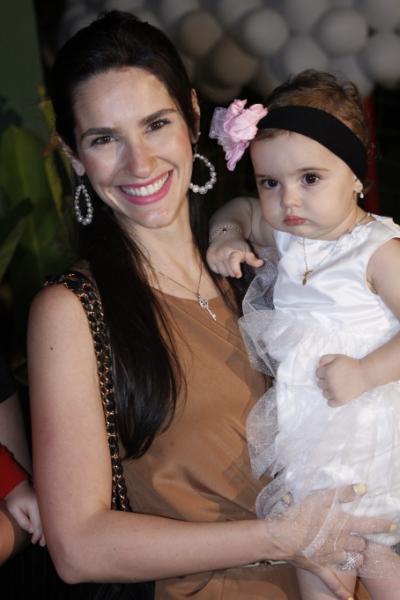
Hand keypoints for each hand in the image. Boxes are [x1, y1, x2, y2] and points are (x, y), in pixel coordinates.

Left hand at [5, 480, 45, 545]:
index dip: (37, 535)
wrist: (19, 488)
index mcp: (35, 505)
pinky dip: (48, 524)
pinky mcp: (46, 504)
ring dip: (48, 530)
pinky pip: (48, 516)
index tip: (34, 542)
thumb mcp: (14, 510)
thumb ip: (22, 521)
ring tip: (45, 540)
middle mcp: (42, 504)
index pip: (38, 524)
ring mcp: (46, 503)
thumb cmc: (15, 500)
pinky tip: (47, 530)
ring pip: (49, 519)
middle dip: (44, 535)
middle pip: (46, 522)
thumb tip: (31, 530)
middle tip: (42, 544)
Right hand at [206, 233, 262, 277]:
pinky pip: (215, 271)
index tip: (239, 275)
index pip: (233, 261)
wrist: (224, 235)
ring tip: (229, 263)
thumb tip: (260, 263)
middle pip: (229, 271)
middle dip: (234, 271)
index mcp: (233, 251)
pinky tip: (222, 263)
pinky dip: (220, 269)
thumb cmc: (237, 245)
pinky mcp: (209, 258)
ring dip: (227, 271)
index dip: (236, 270)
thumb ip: (252, 258)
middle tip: (236, 265)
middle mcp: (223, 253)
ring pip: (222, 273)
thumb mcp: (247, 250)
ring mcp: (215, 256)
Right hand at [265, 484, 395, 599]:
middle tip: (364, 539)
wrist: (284, 535)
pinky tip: (348, 598)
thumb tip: (363, 488)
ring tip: (358, 555)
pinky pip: (332, 582)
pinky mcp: (320, 567)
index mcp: (343, 525)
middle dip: (363, 542)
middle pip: (360, 544)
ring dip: (355, 558)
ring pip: (351, 560)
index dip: (381, 526)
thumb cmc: (301, 513)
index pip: (368, 526)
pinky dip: (341, 591)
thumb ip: (343, 493)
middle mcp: (341, 542)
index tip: (393, 526)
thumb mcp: (321, 497)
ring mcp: (331, 557)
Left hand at [316, 354, 367, 405]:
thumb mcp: (337, 357)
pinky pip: (330, 403)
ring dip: (329, 390)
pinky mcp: (340, 400)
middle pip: (320, 384)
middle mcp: (329, 383)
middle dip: (326, 381)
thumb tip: (318, 366)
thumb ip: (325, 358)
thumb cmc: (351, 364)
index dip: (324, 372)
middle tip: (336, 379)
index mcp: (327, 372)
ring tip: (338, 386)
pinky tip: (338, 395)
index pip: (318, 374)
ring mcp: (335, 393)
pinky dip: (333, 400)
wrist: (365, 374)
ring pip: (324, 394)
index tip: (331, 372)